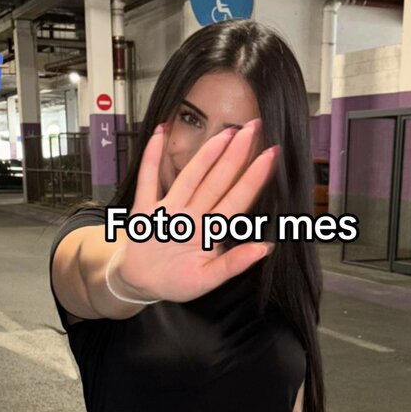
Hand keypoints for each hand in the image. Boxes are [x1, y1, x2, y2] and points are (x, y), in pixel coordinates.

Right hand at [116, 120, 278, 302]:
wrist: (140, 284)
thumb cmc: (175, 281)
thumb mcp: (206, 280)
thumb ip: (232, 265)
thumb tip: (264, 249)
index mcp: (210, 232)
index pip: (236, 200)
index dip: (253, 178)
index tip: (270, 156)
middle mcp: (193, 215)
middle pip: (217, 181)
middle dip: (236, 156)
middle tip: (252, 128)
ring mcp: (169, 210)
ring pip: (190, 177)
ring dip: (206, 155)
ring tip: (223, 133)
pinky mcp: (144, 210)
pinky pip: (148, 180)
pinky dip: (152, 157)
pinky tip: (160, 132)